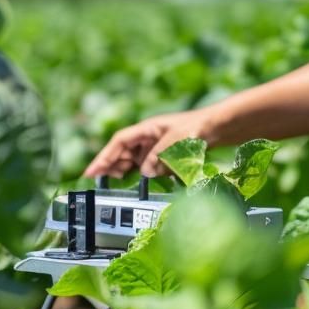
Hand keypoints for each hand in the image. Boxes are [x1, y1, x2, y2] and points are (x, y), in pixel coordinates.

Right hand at [82, 108, 219, 178]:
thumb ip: (157, 157)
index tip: (92, 171)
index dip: (104, 156)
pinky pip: (146, 167)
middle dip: (112, 166)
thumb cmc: (196, 128)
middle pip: (122, 152)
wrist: (216, 127)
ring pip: (132, 161)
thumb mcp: (174, 142)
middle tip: (104, 181)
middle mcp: (147, 138)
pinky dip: (141, 174)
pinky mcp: (163, 156)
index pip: (119, 142)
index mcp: (146, 129)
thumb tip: (144, 172)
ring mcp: (154, 147)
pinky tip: (141, 180)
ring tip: (119, 181)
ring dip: (125, 171)